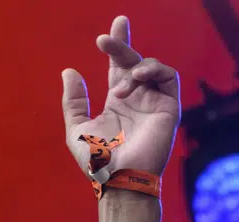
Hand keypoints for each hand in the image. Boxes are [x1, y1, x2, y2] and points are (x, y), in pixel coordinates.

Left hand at [62, 16, 179, 176]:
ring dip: (132, 68)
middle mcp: (137, 98)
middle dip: (121, 46)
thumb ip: (74, 100)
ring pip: (150, 67)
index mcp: (117, 101)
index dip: (118, 46)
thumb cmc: (96, 161)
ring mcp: (154, 101)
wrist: (118, 178)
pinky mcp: (169, 106)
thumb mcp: (77, 128)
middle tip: (104, 38)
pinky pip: (168, 76)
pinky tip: (135, 80)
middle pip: (133, 61)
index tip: (114, 26)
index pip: (119, 67)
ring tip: (118, 89)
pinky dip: (152, 71)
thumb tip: (69, 71)